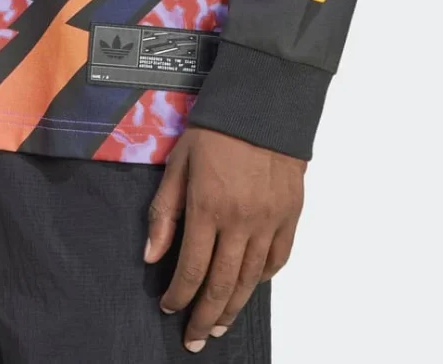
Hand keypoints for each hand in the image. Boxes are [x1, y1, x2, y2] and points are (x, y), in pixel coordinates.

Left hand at [146, 126, 304, 351]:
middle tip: (196, 339)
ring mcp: (269, 220)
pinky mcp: (291, 214)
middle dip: (205, 317)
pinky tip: (250, 286)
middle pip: (221, 284)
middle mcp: (240, 220)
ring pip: (251, 279)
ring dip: (234, 306)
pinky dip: (263, 278)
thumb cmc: (215, 129)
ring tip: (220, 324)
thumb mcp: (178, 163)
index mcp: (208, 207)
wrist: (263, 103)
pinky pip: (278, 258)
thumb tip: (151, 255)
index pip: (191, 268)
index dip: (179, 297)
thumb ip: (164, 211)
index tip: (169, 309)